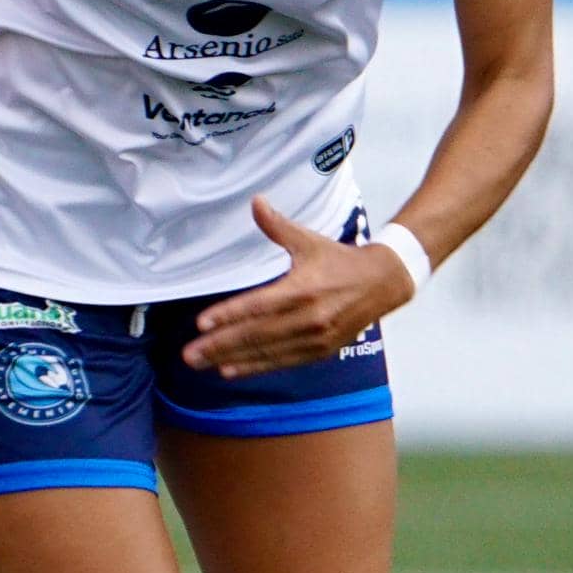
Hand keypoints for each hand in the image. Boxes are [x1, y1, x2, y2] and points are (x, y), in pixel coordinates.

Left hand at [183, 197, 415, 376]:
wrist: (383, 284)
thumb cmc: (339, 260)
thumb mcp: (308, 241)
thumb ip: (278, 226)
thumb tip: (256, 202)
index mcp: (302, 289)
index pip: (258, 306)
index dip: (229, 315)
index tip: (200, 324)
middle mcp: (308, 318)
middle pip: (257, 334)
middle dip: (221, 345)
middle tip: (190, 354)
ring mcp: (315, 338)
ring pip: (267, 352)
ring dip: (232, 359)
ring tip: (201, 364)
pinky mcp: (320, 352)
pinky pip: (282, 362)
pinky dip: (255, 367)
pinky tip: (230, 370)